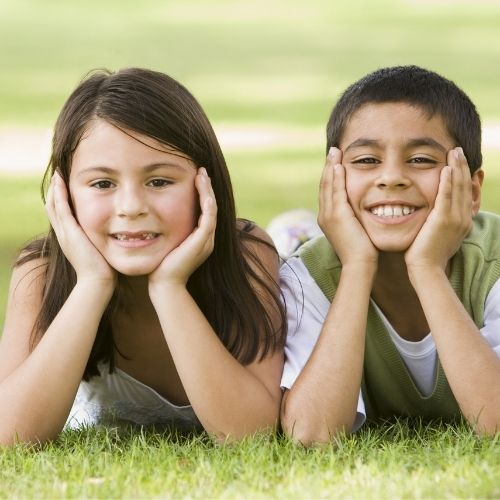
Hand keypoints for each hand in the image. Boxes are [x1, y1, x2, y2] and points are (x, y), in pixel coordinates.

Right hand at [45, 172, 115, 286]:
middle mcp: (63, 233)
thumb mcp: (100, 248)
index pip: (61, 213)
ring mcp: (65, 233)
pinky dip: (59, 196)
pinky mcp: (70, 233)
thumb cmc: (103, 267)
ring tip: (57, 175)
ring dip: (55, 189)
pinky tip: (61, 184)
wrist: (98, 281)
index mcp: (70, 236)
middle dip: (55, 191)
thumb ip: (101, 238)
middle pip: (53, 207)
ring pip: (54, 206)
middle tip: (58, 175)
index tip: (64, 185)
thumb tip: (114, 231)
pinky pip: (61, 210)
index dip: (60, 198)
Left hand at [148, 168, 216, 289]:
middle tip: (201, 171)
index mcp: (200, 237)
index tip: (195, 177)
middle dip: (207, 187)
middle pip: (211, 206)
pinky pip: (208, 219)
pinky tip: (203, 192)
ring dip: (208, 191)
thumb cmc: (161, 265)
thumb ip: (167, 229)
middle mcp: (207, 237)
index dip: (202, 192)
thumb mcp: (166, 242)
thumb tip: (154, 216)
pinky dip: (207, 205)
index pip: (205, 209)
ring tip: (202, 175)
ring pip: (212, 209)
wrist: (165, 285)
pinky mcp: (202, 242)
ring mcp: (206, 240)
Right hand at [318, 147, 377, 266]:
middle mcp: (324, 215)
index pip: (328, 192)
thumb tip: (361, 213)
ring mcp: (328, 215)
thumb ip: (354, 220)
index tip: (335, 162)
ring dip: (331, 167)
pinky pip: (336, 191)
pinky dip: (336, 177)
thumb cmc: (362, 252)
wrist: (359, 265)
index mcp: (327, 219)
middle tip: (332, 151)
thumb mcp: (355, 232)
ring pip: (328, 185)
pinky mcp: (337, 215)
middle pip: (324, 185)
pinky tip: (339, 165)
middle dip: (328, 167)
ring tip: (335, 152)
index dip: (330, 176)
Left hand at [405, 147, 472, 272]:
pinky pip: (447, 196)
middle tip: (458, 150)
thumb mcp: (437, 235)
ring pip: (459, 188)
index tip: (459, 161)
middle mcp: (463, 218)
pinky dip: (448, 181)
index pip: (465, 193)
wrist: (426, 269)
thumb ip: (438, 222)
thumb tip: (433, 215)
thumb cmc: (426, 255)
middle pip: (465, 186)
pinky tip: (446, 168)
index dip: (463, 175)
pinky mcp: (443, 220)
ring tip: (454, 152)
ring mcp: (455, 219)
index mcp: (463, 221)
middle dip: (462, 166)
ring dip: (457, 168)